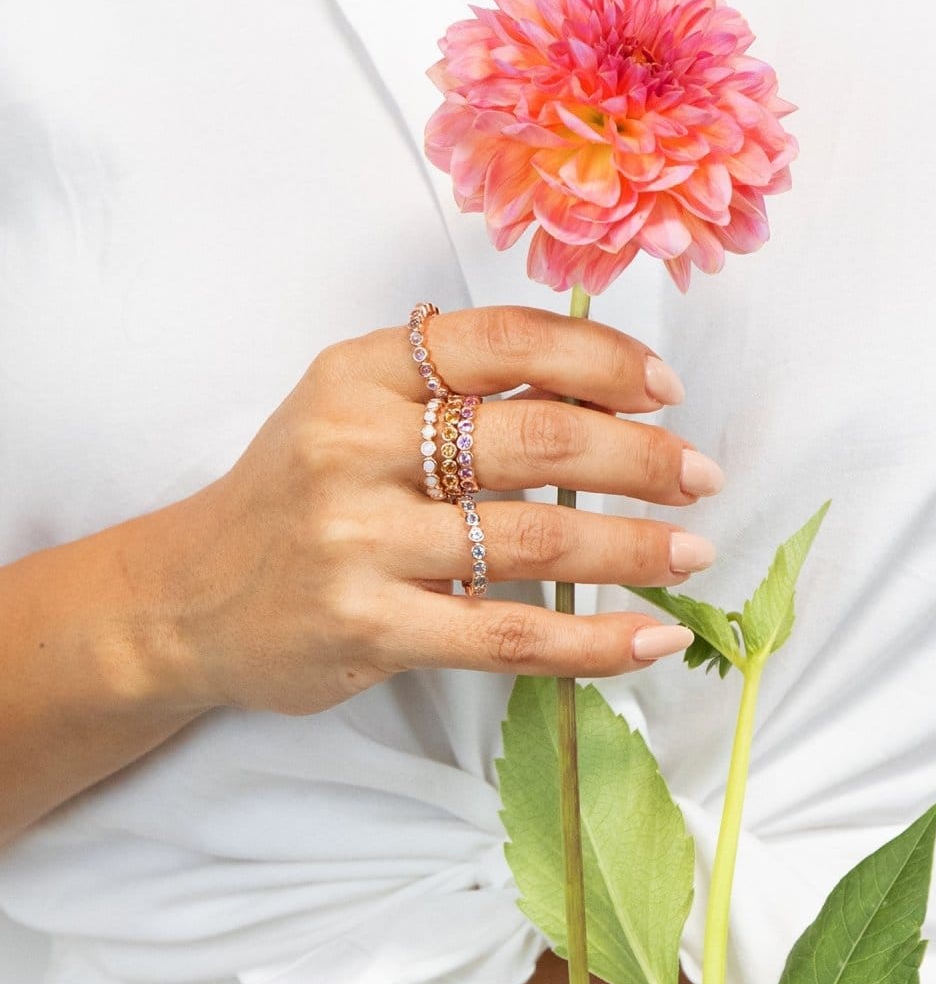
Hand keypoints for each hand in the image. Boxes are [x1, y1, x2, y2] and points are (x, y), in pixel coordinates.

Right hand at [164, 306, 723, 714]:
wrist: (187, 598)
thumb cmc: (295, 494)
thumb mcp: (352, 410)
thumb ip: (452, 391)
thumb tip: (601, 393)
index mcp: (359, 372)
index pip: (502, 341)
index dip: (599, 359)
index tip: (664, 390)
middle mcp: (354, 446)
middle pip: (534, 439)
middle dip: (640, 459)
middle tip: (702, 477)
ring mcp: (357, 541)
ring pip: (532, 542)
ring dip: (632, 548)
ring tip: (691, 553)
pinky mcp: (367, 629)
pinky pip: (507, 638)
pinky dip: (592, 642)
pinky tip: (648, 638)